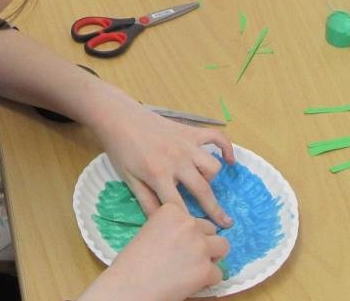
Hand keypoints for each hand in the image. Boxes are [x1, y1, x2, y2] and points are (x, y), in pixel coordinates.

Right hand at [79, 204, 228, 300]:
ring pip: (223, 247)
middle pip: (211, 230)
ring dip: (211, 257)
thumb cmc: (132, 261)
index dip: (188, 233)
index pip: (193, 218)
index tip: (177, 244)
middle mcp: (189, 224)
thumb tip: (193, 237)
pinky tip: (190, 283)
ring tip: (194, 268)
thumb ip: (172, 228)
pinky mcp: (206, 269)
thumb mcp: (150, 230)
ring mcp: (200, 246)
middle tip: (188, 257)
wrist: (129, 285)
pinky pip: (218, 273)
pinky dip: (207, 280)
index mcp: (172, 210)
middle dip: (203, 243)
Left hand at [94, 99, 235, 227]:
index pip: (179, 205)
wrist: (120, 117)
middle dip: (215, 210)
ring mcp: (187, 144)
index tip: (198, 233)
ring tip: (203, 183)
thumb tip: (160, 223)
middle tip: (225, 223)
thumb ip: (146, 201)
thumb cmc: (121, 149)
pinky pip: (217, 138)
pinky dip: (227, 148)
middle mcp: (177, 160)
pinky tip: (229, 160)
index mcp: (159, 174)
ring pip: (212, 167)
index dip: (189, 221)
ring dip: (211, 179)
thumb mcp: (128, 178)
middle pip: (202, 190)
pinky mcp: (191, 131)